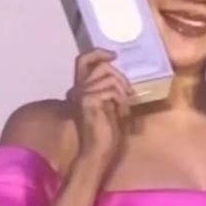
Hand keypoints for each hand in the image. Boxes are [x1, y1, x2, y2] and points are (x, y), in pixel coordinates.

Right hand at [65, 48, 133, 174]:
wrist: (98, 153)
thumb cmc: (106, 134)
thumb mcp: (112, 106)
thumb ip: (112, 89)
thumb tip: (123, 76)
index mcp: (80, 90)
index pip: (83, 60)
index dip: (98, 52)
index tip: (114, 55)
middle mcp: (77, 90)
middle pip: (101, 66)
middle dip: (120, 76)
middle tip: (128, 92)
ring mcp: (81, 94)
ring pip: (108, 76)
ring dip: (122, 89)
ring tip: (124, 104)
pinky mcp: (88, 100)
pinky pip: (111, 89)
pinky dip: (121, 98)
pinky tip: (121, 110)